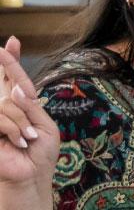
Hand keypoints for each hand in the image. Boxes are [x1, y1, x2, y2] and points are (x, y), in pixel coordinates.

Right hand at [0, 37, 58, 208]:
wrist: (32, 176)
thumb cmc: (40, 153)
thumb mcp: (44, 126)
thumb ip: (30, 106)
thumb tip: (16, 89)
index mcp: (20, 104)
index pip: (13, 78)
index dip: (11, 61)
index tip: (13, 41)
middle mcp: (4, 108)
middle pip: (8, 86)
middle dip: (18, 92)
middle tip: (23, 116)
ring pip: (6, 104)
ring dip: (21, 123)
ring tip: (27, 140)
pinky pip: (0, 118)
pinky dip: (13, 129)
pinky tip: (19, 143)